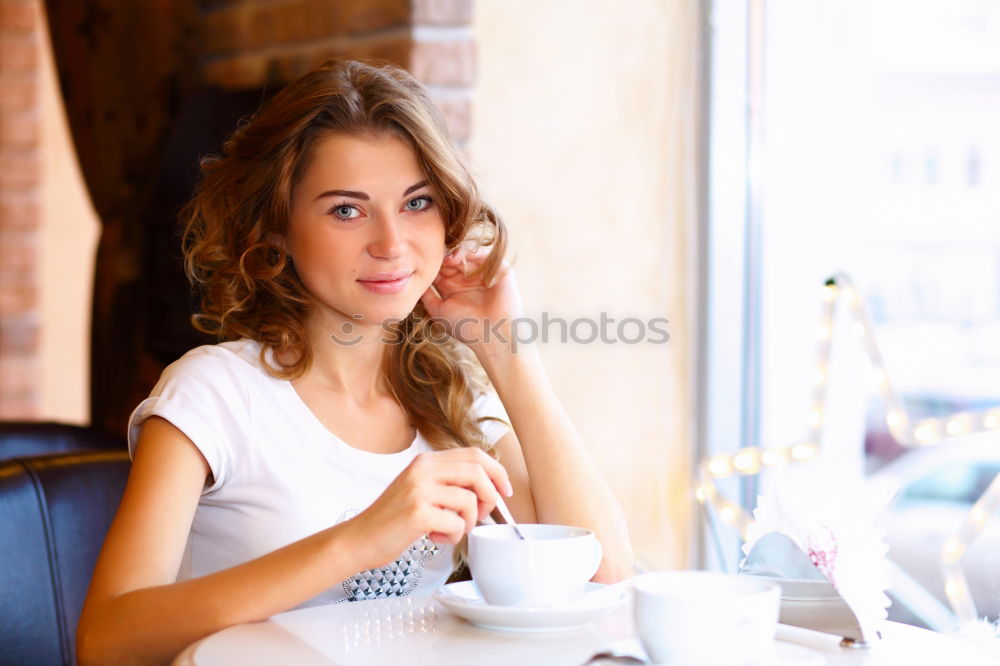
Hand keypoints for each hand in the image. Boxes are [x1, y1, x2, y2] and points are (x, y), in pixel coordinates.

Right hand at [342, 447, 512, 568]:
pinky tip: (436, 537)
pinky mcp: (417, 513)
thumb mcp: (419, 490)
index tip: (504, 492)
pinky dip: (453, 535)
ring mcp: (419, 490)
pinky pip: (456, 523)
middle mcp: (423, 470)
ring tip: (450, 529)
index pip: (474, 454)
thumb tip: (489, 489)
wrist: (359, 539)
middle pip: (477, 472)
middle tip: (479, 516)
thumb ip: (447, 483)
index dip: (497, 472)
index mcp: (425, 461)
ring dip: (468, 522)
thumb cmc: (393, 520)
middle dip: (489, 497)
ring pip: (470, 500)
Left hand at [420, 243, 524, 352]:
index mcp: (455, 286)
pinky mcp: (498, 268)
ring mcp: (483, 272)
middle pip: (452, 257)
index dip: (432, 264)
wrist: (492, 335)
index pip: (441, 267)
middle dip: (442, 257)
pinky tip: (458, 260)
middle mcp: (468, 277)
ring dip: (455, 254)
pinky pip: (482, 253)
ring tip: (446, 261)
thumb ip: (426, 295)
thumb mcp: (438, 310)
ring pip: (466, 253)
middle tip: (434, 257)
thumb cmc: (465, 327)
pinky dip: (469, 253)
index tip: (422, 264)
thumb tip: (412, 281)